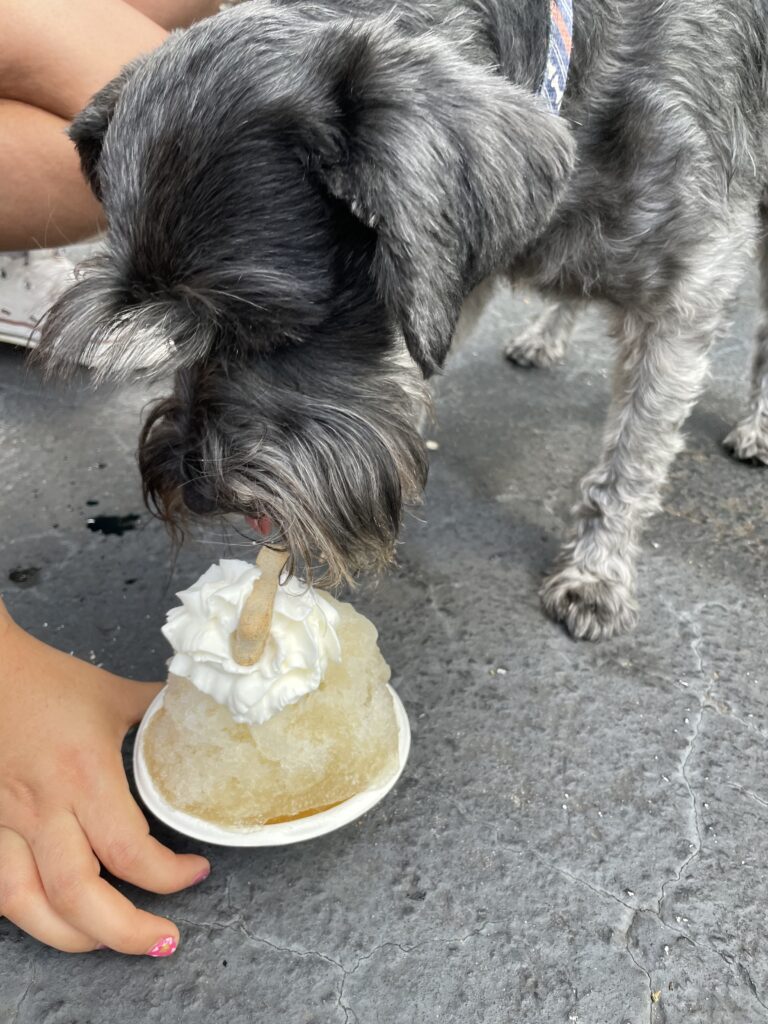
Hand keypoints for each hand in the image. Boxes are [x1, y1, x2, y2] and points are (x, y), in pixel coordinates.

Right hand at [0, 599, 208, 954]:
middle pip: (78, 894)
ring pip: (27, 904)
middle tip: (164, 939)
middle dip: (126, 931)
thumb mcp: (114, 695)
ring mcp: (5, 821)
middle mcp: (43, 806)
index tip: (196, 871)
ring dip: (73, 936)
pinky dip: (27, 912)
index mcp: (84, 773)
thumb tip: (206, 715)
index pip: (128, 849)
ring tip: (112, 940)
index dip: (168, 875)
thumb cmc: (48, 680)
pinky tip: (56, 918)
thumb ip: (160, 713)